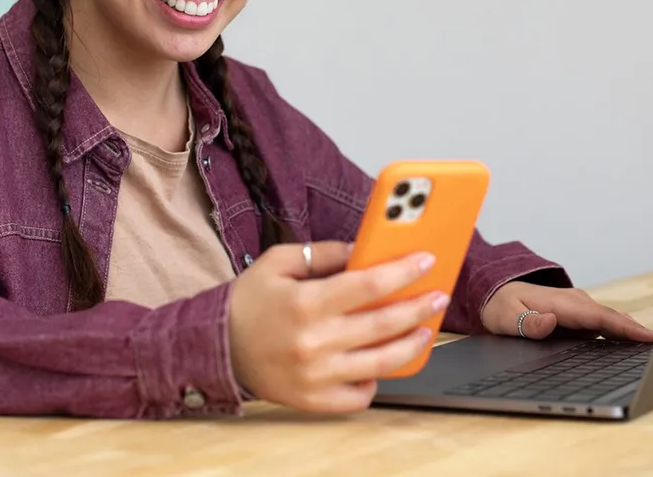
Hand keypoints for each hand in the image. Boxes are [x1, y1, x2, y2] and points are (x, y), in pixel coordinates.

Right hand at [228, 241, 445, 412]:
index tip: (425, 260)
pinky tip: (381, 364)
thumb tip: (364, 251)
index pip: (368, 285)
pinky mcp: (312, 400)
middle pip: (383, 325)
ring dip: (411, 345)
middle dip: (418, 307)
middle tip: (438, 296)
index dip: (402, 271)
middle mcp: (313, 342)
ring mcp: (314, 376)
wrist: (214, 345)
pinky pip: (358, 397)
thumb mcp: (279, 261)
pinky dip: (374, 381)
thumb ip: (324, 253)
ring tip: (424, 329)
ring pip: (380, 363)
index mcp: (305, 303)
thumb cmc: (249, 301)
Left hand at [481, 281, 652, 341]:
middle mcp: (575, 303)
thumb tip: (548, 322)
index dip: (624, 328)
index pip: (598, 317)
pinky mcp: (580, 316)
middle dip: (637, 331)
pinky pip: (604, 324)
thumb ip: (525, 323)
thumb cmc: (500, 307)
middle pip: (611, 318)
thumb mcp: (504, 318)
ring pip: (610, 320)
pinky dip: (622, 332)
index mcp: (560, 303)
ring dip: (632, 332)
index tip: (648, 337)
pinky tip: (635, 344)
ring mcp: (579, 308)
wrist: (496, 293)